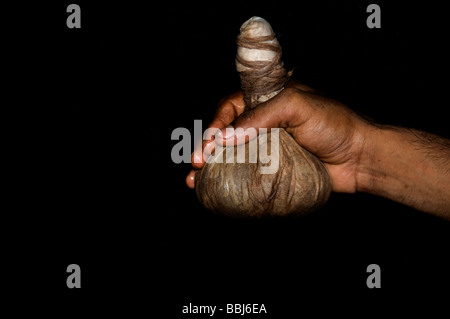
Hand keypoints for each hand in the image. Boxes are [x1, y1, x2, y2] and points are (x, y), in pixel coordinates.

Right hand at [186, 81, 368, 192]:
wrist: (359, 157)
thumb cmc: (333, 124)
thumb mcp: (297, 106)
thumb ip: (260, 117)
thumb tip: (225, 137)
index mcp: (267, 99)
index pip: (231, 107)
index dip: (215, 124)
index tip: (209, 144)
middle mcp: (263, 121)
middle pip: (225, 132)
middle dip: (206, 147)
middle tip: (197, 164)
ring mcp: (267, 146)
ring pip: (231, 153)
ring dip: (210, 166)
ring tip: (194, 181)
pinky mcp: (272, 167)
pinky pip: (245, 171)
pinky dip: (228, 179)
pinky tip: (214, 189)